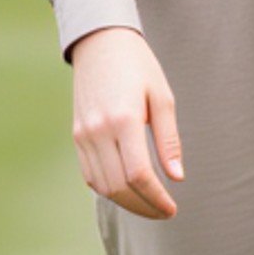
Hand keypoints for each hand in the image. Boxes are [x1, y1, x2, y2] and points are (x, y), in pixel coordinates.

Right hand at [69, 25, 184, 218]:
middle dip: (144, 206)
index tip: (172, 208)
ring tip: (149, 203)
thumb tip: (177, 177)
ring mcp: (83, 134)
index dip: (156, 198)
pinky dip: (109, 189)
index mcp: (124, 119)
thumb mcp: (162, 97)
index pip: (138, 174)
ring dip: (126, 202)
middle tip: (164, 211)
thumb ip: (168, 140)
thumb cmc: (138, 67)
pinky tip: (128, 189)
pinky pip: (90, 175)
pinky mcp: (76, 135)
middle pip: (119, 186)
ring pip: (102, 186)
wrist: (100, 43)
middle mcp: (98, 130)